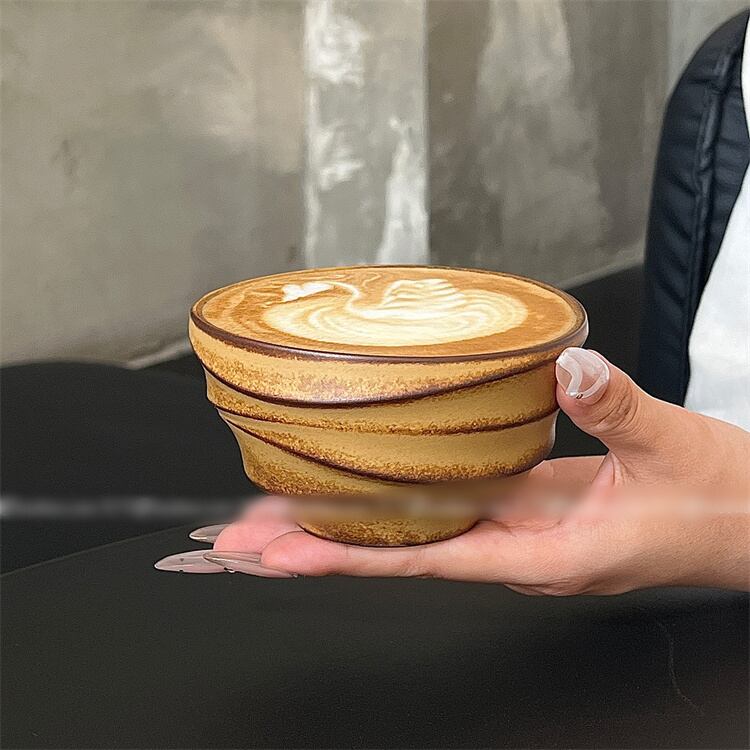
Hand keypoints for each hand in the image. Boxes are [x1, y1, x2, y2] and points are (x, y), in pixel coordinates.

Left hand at [159, 349, 749, 591]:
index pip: (427, 561)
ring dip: (350, 522)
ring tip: (280, 513)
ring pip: (418, 529)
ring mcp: (520, 526)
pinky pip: (450, 504)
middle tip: (246, 535)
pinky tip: (364, 486)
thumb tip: (570, 370)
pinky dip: (397, 499)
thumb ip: (617, 410)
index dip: (352, 560)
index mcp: (547, 554)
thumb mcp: (671, 449)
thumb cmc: (719, 505)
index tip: (285, 558)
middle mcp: (518, 548)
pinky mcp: (530, 502)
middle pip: (402, 551)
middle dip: (322, 547)